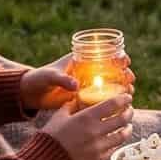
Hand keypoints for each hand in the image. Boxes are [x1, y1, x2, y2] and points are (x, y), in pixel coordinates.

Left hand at [19, 54, 134, 112]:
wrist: (30, 94)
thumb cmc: (39, 79)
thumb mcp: (50, 76)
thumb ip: (61, 79)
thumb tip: (75, 85)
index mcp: (80, 60)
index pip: (104, 54)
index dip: (117, 56)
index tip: (126, 61)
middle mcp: (86, 71)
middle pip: (111, 70)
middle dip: (124, 73)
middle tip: (130, 79)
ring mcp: (86, 85)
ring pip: (109, 84)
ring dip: (122, 86)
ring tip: (130, 92)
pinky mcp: (83, 98)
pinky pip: (101, 98)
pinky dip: (112, 100)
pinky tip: (121, 105)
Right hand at [41, 91, 134, 159]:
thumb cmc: (52, 135)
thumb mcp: (60, 115)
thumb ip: (72, 105)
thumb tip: (80, 98)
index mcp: (87, 117)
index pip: (113, 104)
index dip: (124, 99)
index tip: (127, 97)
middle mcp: (96, 131)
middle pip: (122, 119)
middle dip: (129, 112)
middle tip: (129, 110)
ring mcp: (99, 147)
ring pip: (122, 135)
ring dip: (127, 128)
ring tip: (128, 125)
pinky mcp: (99, 159)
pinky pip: (114, 149)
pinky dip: (118, 142)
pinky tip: (117, 138)